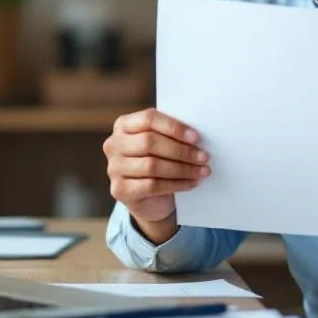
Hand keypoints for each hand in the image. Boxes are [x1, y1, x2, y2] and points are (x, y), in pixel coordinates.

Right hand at [103, 108, 209, 227]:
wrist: (149, 199)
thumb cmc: (157, 162)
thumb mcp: (161, 144)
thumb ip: (170, 134)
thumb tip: (195, 136)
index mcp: (123, 125)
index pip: (148, 119)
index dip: (174, 127)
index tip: (196, 137)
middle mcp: (113, 144)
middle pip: (150, 142)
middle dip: (181, 150)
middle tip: (204, 157)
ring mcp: (114, 168)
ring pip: (152, 165)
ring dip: (183, 169)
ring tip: (202, 171)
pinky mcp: (120, 189)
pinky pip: (152, 185)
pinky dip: (176, 184)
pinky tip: (192, 183)